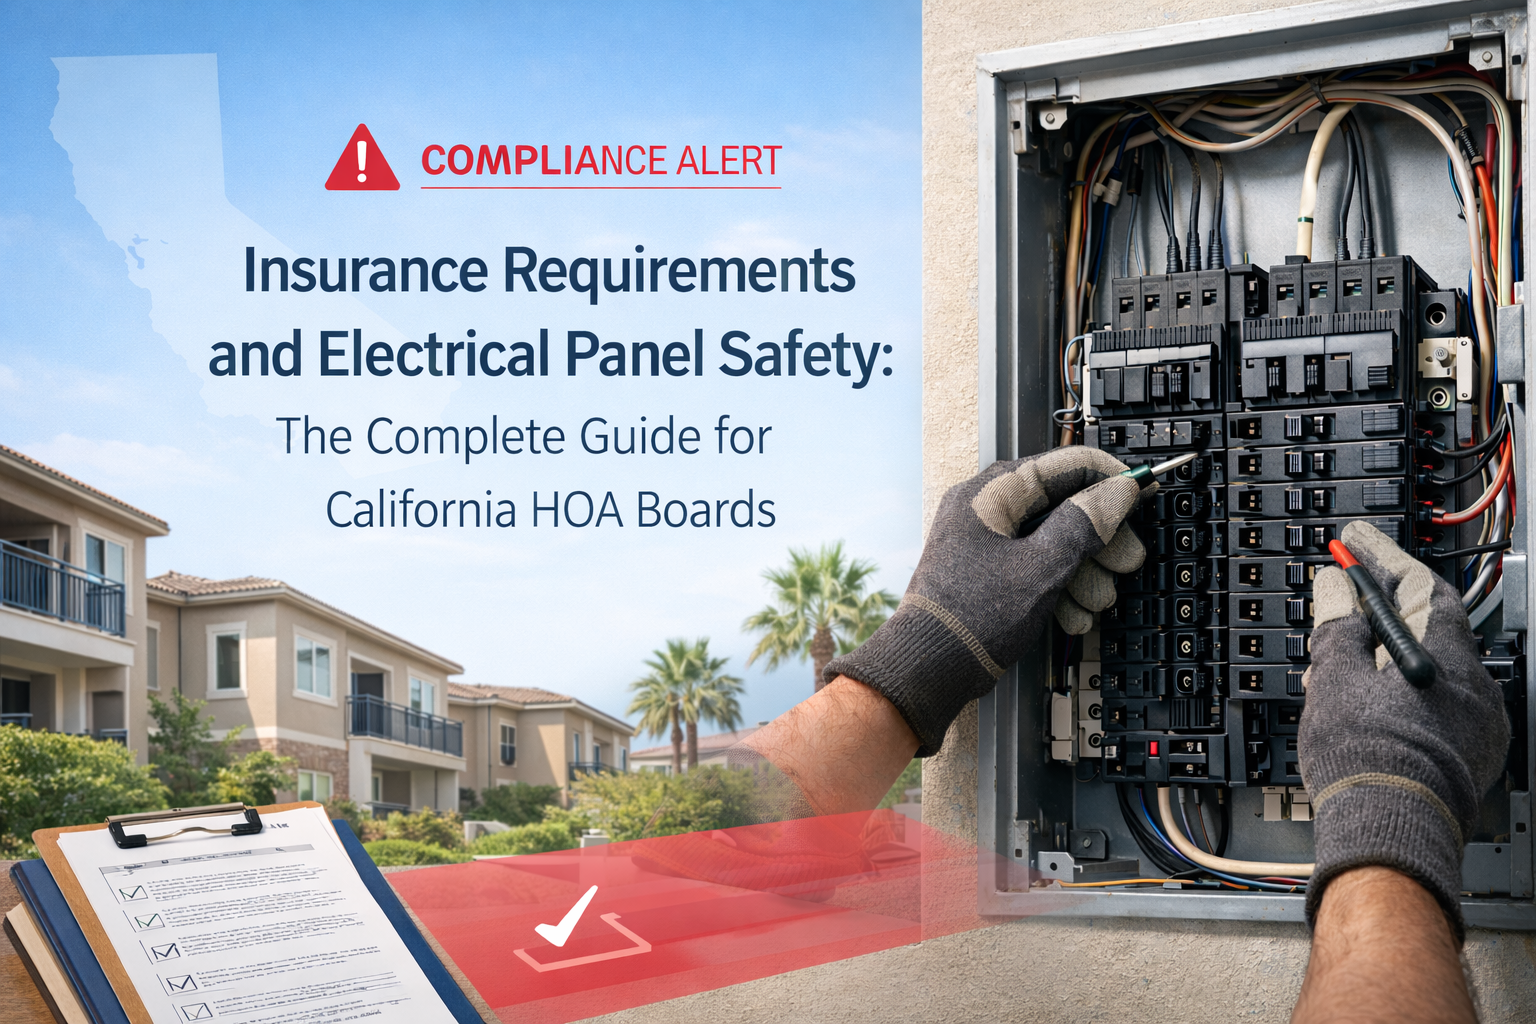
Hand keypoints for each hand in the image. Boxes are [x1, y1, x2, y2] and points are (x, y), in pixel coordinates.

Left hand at [824, 447, 1146, 755]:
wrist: (928, 670)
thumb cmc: (970, 618)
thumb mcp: (1042, 568)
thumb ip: (1084, 525)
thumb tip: (1118, 492)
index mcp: (990, 494)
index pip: (1062, 465)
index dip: (1108, 477)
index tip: (1142, 490)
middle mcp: (984, 510)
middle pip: (1061, 506)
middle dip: (1099, 539)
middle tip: (1128, 562)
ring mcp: (984, 541)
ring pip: (1051, 540)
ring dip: (1083, 571)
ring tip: (1099, 601)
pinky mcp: (987, 572)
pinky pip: (1034, 566)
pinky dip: (1058, 587)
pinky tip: (1074, 617)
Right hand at [1300, 520, 1509, 940]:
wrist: (1391, 829)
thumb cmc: (1366, 758)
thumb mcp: (1335, 677)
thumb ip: (1338, 625)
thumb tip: (1334, 589)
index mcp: (1445, 653)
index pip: (1418, 583)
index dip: (1382, 558)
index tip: (1356, 541)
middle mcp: (1475, 683)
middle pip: (1427, 625)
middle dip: (1380, 611)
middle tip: (1342, 598)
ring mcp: (1479, 721)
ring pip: (1429, 668)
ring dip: (1385, 656)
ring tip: (1337, 665)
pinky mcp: (1473, 754)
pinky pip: (1438, 704)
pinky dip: (1402, 693)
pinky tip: (1366, 705)